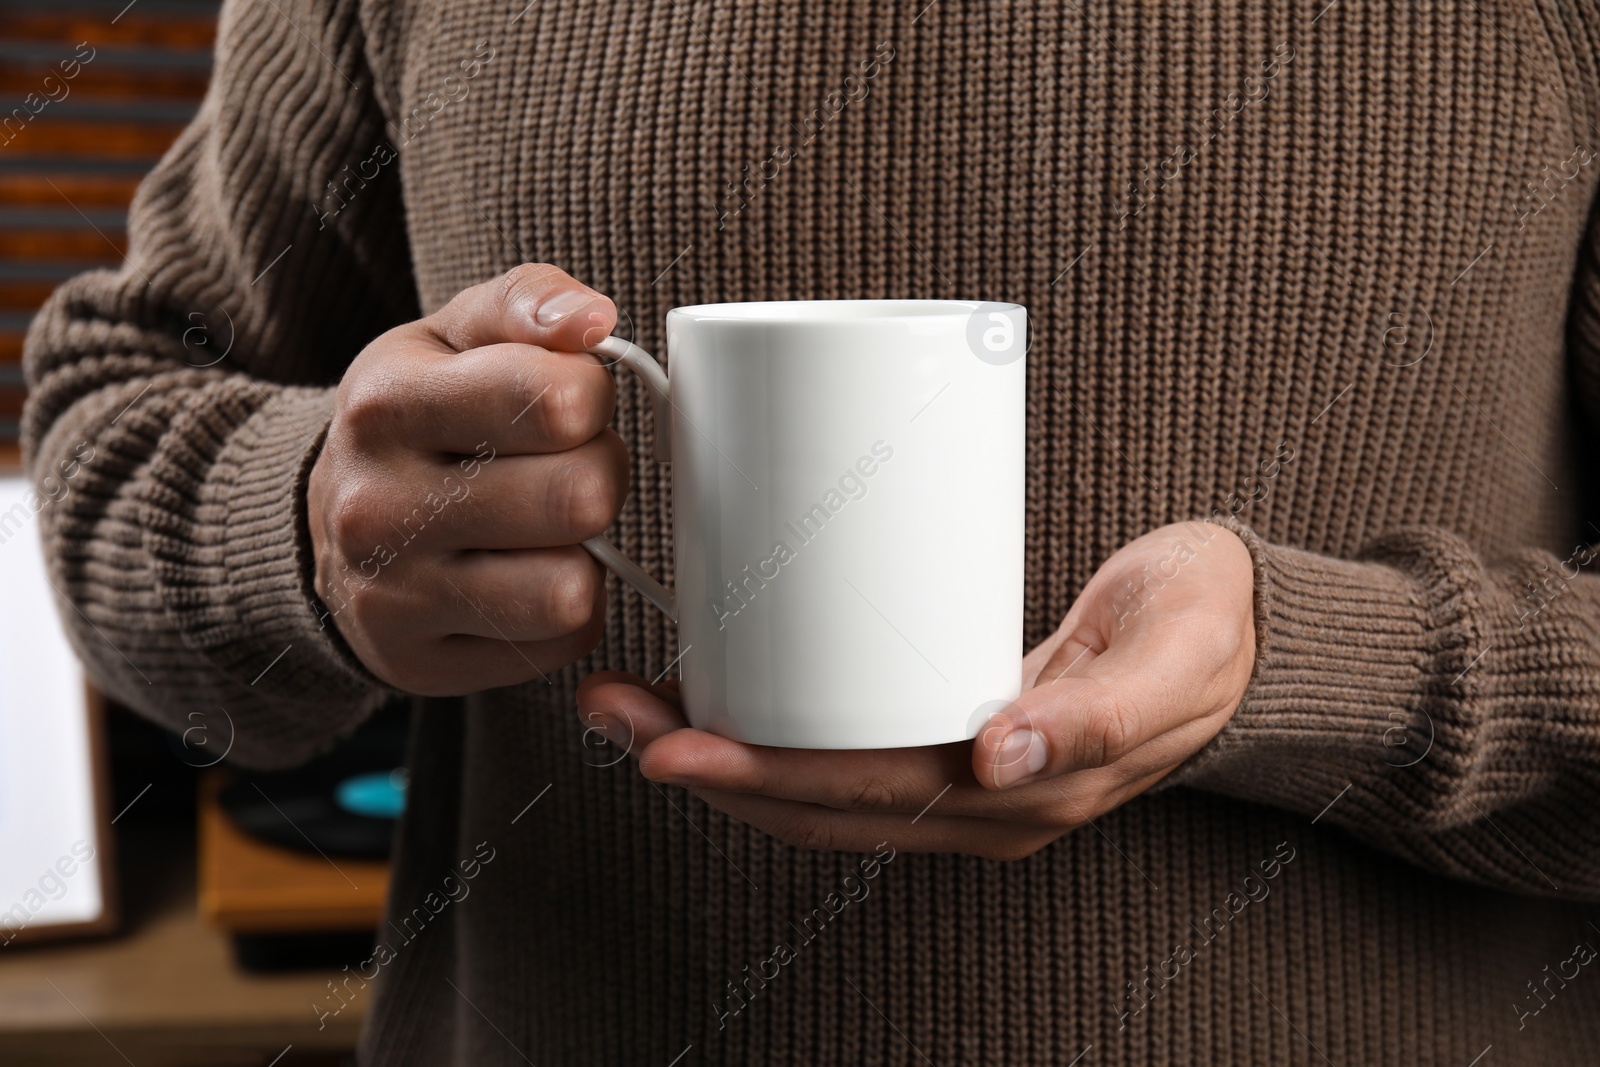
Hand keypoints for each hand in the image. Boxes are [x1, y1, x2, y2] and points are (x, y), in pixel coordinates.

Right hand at [308, 264, 624, 693]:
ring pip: (570, 588)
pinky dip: (565, 613)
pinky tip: (525, 579)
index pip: (559, 400)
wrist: (323, 524)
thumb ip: (527, 302)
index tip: (568, 401)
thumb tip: (592, 319)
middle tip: (567, 469)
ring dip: (585, 555)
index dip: (591, 396)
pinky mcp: (423, 665)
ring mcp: (395, 598)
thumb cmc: (419, 419)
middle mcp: (376, 507)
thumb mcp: (451, 336)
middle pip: (580, 496)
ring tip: (547, 530)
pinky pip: (561, 645)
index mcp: (385, 404)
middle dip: (599, 474)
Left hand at [576, 522, 1256, 859]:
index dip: (760, 778)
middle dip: (705, 766)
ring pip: (815, 787)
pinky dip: (769, 731)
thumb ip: (1096, 713)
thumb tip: (998, 757)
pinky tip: (713, 692)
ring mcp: (960, 778)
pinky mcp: (951, 737)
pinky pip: (842, 753)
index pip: (862, 801)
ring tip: (628, 702)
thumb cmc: (1205, 631)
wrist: (1243, 633)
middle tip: (610, 710)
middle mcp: (978, 803)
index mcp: (1021, 796)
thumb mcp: (1169, 658)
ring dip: (718, 751)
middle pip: (814, 804)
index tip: (668, 742)